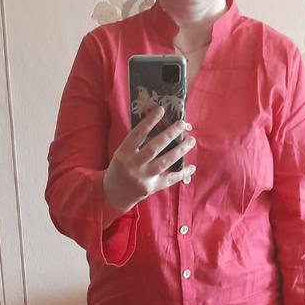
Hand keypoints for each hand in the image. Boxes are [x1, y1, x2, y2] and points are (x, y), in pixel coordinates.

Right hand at [102, 106, 195, 221]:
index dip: (149, 121)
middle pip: (154, 147)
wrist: (112, 195)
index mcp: (123, 153)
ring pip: (164, 162)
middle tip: (182, 124)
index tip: (161, 109)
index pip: (138, 134)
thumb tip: (157, 125)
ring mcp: (143, 178)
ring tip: (191, 140)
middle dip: (170, 134)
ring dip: (180, 150)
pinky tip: (191, 167)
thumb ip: (136, 143)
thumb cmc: (119, 169)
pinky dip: (181, 173)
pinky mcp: (151, 188)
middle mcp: (133, 165)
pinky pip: (169, 180)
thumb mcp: (121, 154)